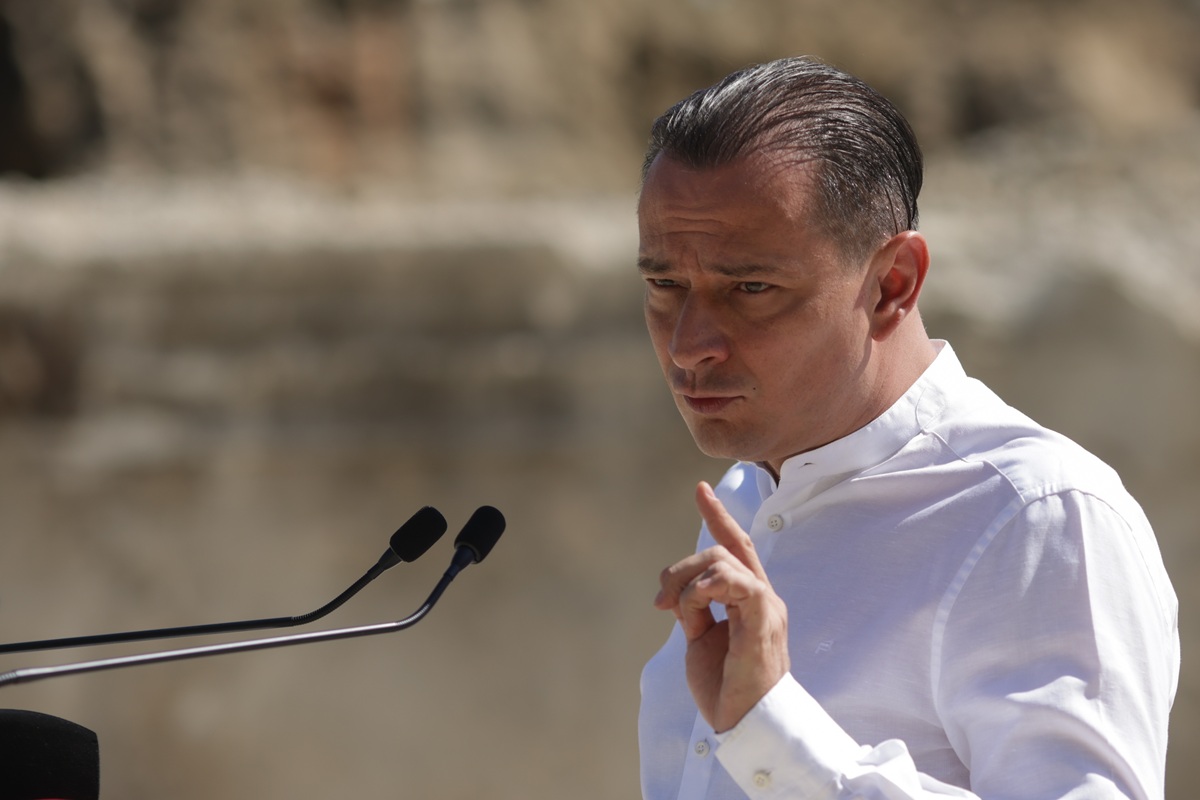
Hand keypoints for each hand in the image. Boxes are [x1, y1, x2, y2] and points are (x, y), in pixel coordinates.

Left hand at [655, 481, 790, 732]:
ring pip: (723, 560)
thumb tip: (677, 594)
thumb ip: (695, 610)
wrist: (745, 725)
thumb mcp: (701, 641)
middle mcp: (763, 597)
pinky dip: (705, 588)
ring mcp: (766, 606)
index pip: (736, 546)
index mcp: (750, 601)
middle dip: (682, 566)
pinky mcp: (763, 619)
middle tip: (660, 602)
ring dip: (688, 581)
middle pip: (723, 548)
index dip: (718, 516)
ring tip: (676, 613)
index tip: (700, 489)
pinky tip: (693, 608)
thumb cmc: (727, 689)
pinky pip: (734, 582)